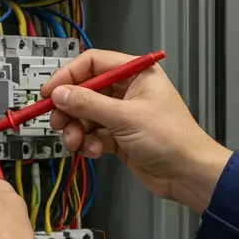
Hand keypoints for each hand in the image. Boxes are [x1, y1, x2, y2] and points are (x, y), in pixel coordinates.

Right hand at [41, 50, 232, 213]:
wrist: (188, 174)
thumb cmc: (171, 138)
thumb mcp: (125, 117)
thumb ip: (88, 104)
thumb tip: (60, 94)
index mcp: (136, 74)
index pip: (93, 63)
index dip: (69, 76)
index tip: (50, 92)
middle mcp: (128, 91)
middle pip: (85, 91)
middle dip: (69, 108)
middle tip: (57, 122)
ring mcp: (123, 114)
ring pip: (86, 115)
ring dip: (77, 129)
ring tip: (75, 142)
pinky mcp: (119, 136)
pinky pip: (93, 134)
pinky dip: (88, 143)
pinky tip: (93, 151)